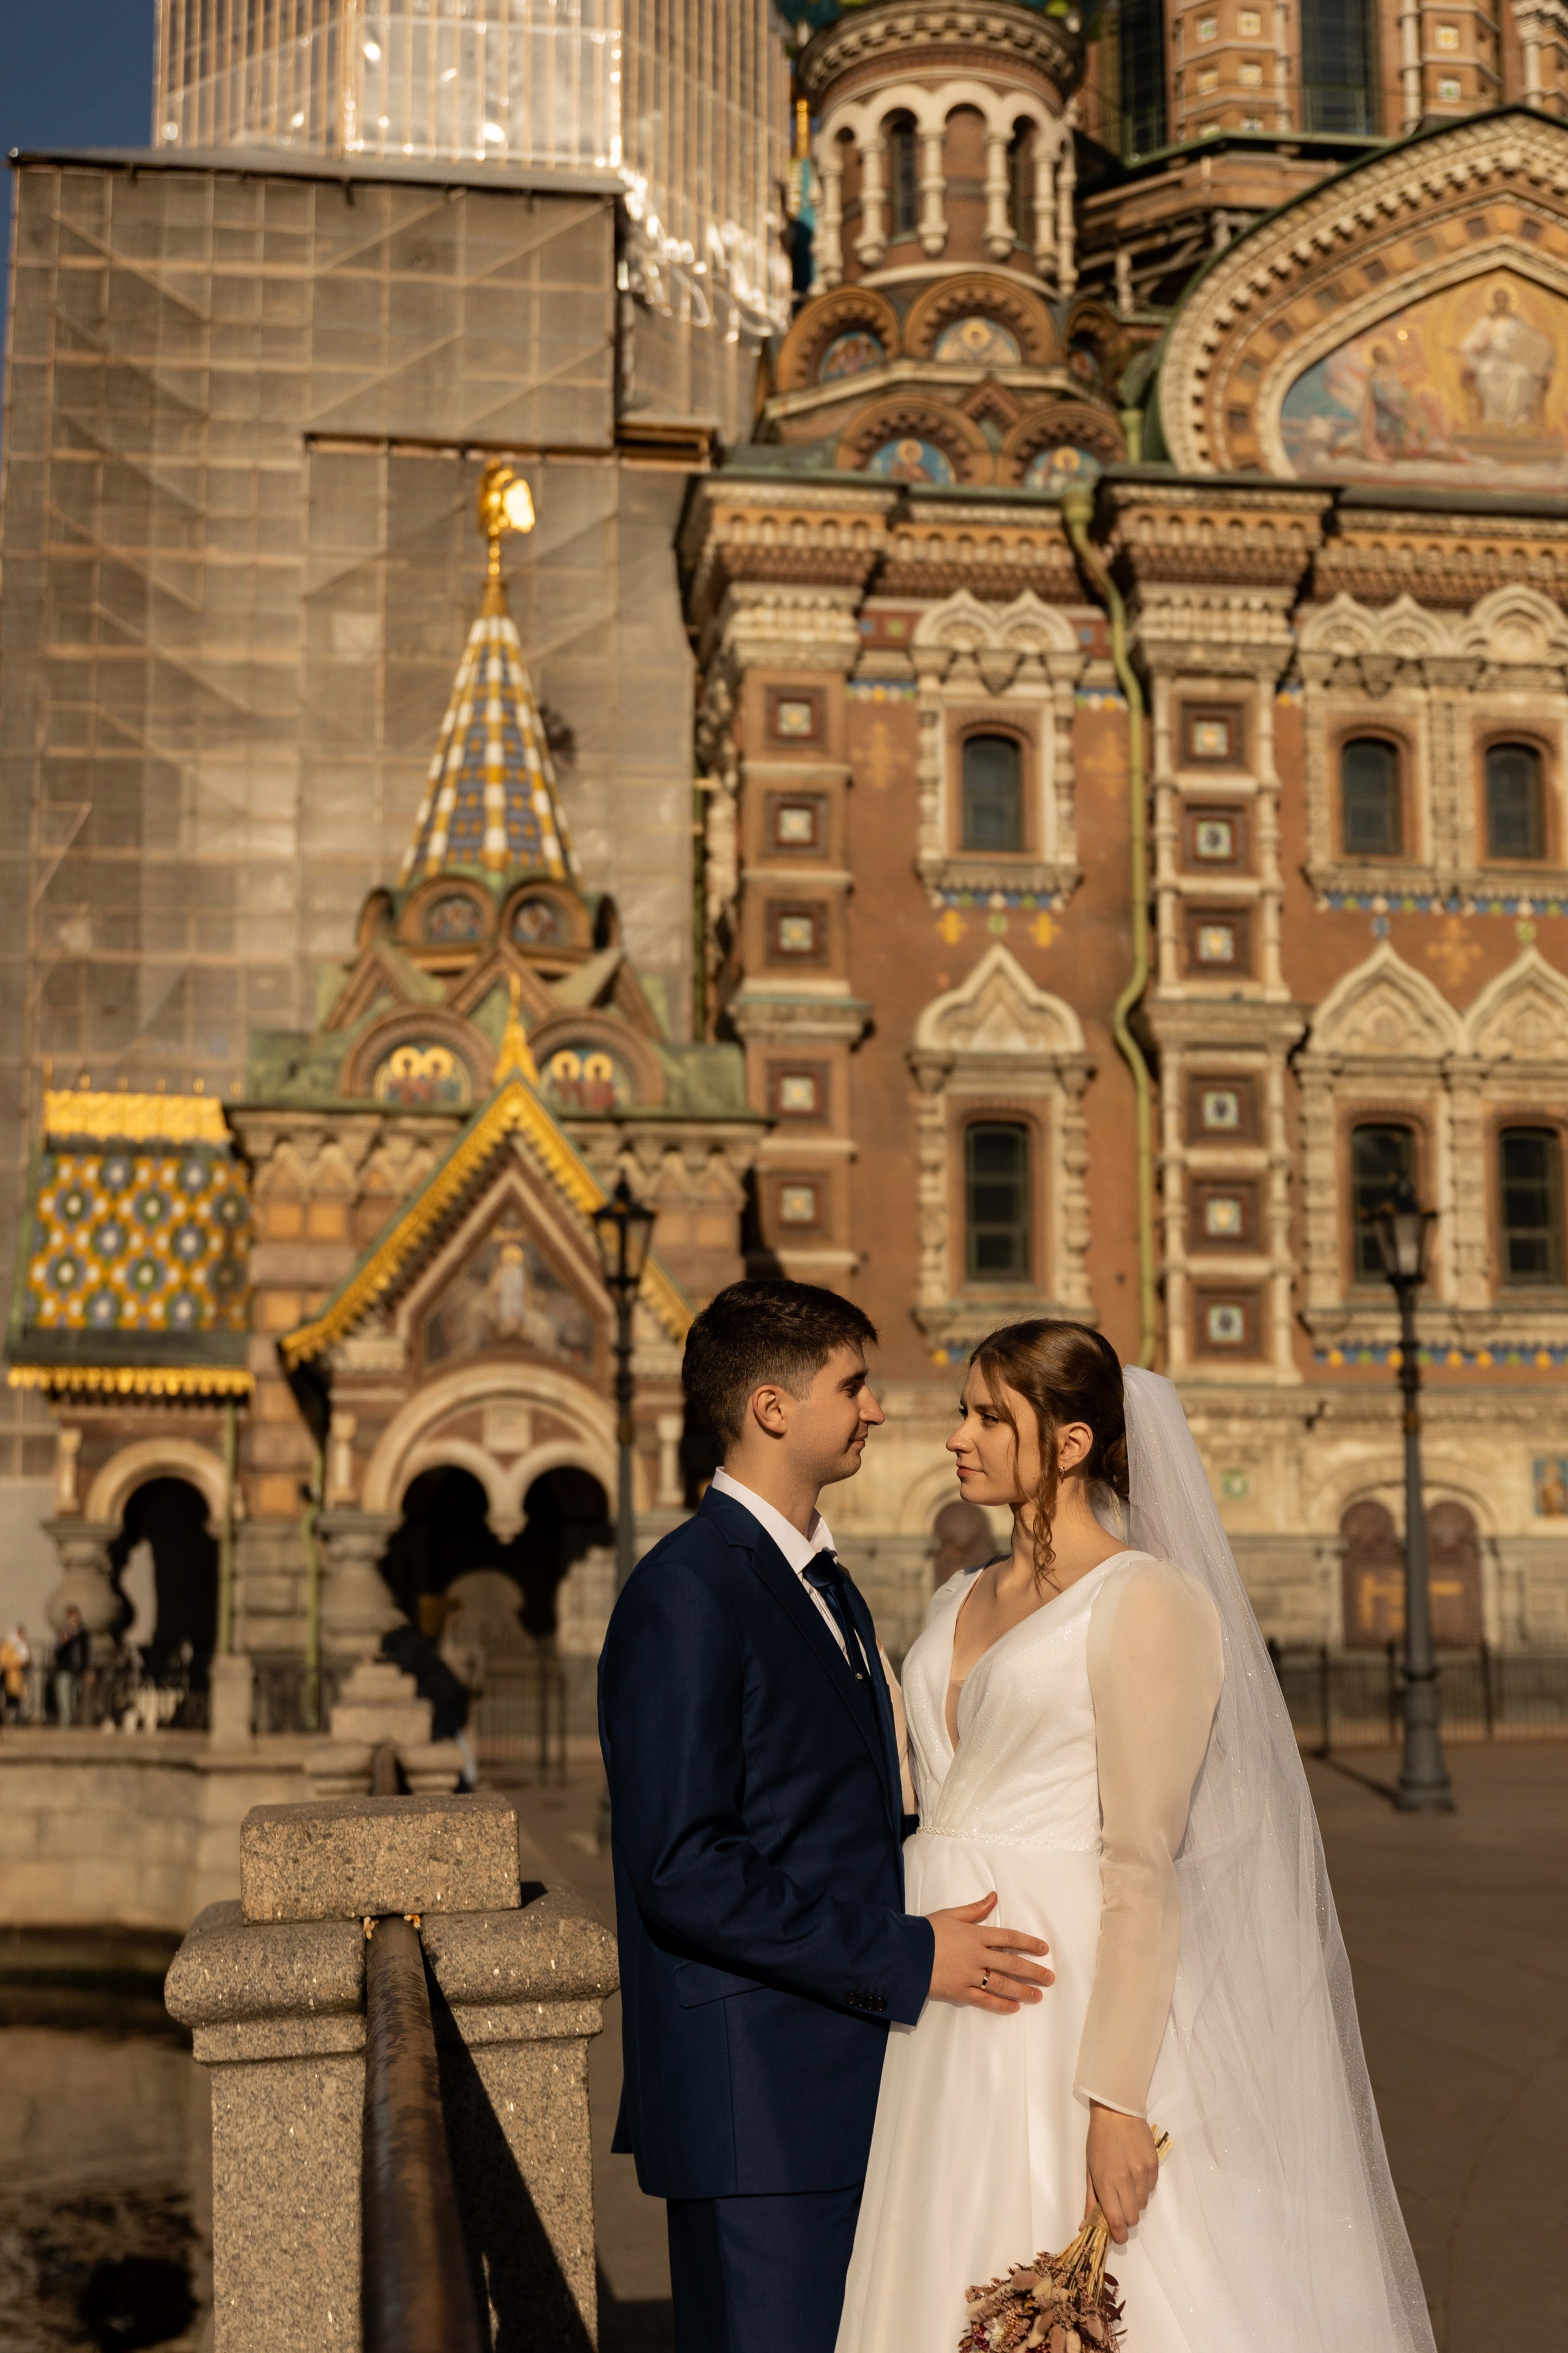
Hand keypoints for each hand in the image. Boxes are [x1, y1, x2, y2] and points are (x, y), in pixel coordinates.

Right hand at [926, 1892, 1051, 2012]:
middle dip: (1033, 1970)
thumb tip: (994, 1897)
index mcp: (976, 1934)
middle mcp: (977, 1955)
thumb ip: (974, 1909)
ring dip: (1022, 1990)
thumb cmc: (926, 1931)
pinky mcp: (960, 1991)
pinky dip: (1000, 2005)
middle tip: (1050, 1978)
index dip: (1028, 1943)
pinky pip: (984, 2000)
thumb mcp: (950, 1914)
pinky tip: (1013, 2008)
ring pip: (1002, 1983)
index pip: (1009, 1937)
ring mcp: (970, 1975)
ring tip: (1038, 1996)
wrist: (904, 1952)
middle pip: (1011, 1962)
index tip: (1043, 1949)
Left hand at [1085, 2103, 1158, 2243]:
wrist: (1117, 2111)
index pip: (1116, 2221)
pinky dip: (1143, 2187)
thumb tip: (1086, 2226)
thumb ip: (1091, 2199)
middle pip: (1132, 2218)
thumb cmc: (1099, 2140)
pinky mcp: (1154, 2165)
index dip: (1118, 2235)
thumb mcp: (1090, 2169)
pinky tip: (1135, 2172)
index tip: (1117, 2235)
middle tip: (1119, 2206)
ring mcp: (1142, 2172)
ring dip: (1134, 2202)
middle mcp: (1125, 2179)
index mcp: (1105, 2181)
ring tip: (1126, 2184)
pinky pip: (1151, 2188)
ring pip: (1142, 2205)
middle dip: (1125, 2218)